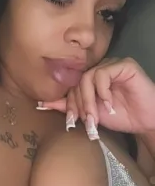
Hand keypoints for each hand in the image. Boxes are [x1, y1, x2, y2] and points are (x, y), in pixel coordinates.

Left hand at [39, 57, 154, 136]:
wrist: (146, 121)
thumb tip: (40, 104)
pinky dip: (103, 90)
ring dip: (89, 99)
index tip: (70, 121)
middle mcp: (99, 68)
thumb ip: (69, 107)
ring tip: (96, 115)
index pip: (71, 85)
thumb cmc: (121, 116)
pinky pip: (104, 73)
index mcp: (90, 78)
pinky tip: (110, 103)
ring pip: (88, 76)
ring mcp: (111, 64)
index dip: (69, 103)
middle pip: (78, 81)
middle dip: (79, 104)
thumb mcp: (91, 114)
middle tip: (86, 121)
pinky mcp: (124, 65)